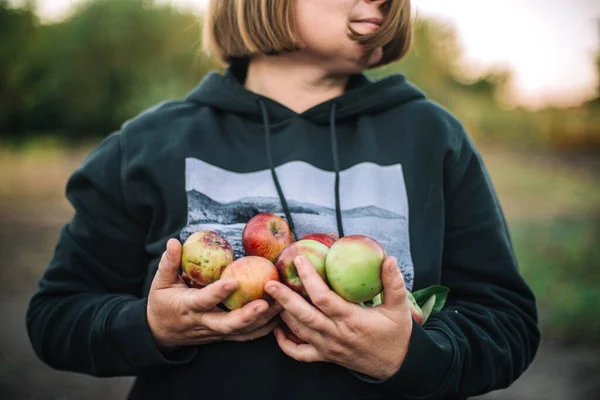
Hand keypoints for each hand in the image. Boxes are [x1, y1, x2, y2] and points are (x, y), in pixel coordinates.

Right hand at [147, 239, 281, 349]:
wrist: (159, 333)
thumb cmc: (161, 304)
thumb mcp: (159, 283)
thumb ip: (169, 263)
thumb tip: (174, 241)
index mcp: (188, 307)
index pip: (204, 300)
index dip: (218, 293)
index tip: (233, 281)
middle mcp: (204, 322)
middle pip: (227, 323)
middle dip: (247, 315)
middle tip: (266, 303)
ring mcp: (215, 332)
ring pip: (241, 331)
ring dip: (262, 320)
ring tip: (281, 305)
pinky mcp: (223, 336)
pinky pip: (245, 336)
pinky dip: (263, 329)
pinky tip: (279, 318)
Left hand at [265, 255, 411, 379]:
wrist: (396, 366)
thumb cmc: (397, 334)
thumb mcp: (399, 308)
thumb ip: (394, 283)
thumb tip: (388, 258)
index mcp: (352, 320)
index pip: (324, 298)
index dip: (309, 279)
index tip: (300, 260)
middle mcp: (336, 334)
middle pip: (304, 316)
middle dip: (284, 298)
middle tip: (270, 283)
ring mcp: (328, 347)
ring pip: (298, 331)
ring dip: (283, 314)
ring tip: (272, 297)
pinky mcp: (325, 357)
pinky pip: (300, 353)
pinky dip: (285, 344)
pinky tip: (276, 329)